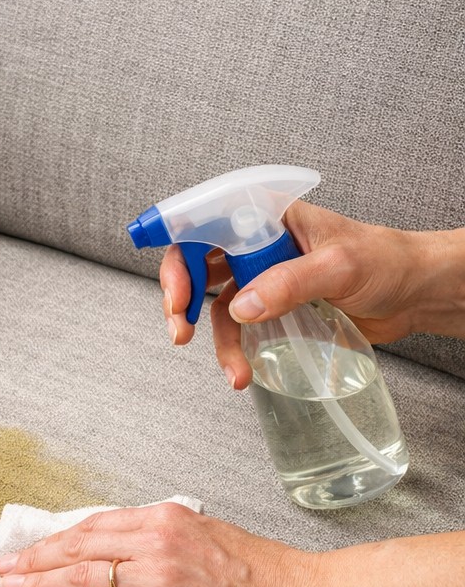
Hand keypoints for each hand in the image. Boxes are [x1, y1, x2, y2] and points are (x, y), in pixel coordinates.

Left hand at [0, 502, 313, 586]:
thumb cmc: (261, 571)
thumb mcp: (205, 533)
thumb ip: (160, 537)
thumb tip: (119, 548)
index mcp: (164, 518)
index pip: (94, 526)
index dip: (55, 540)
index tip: (30, 550)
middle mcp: (155, 543)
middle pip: (79, 548)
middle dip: (35, 560)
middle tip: (4, 569)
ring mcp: (158, 579)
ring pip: (82, 578)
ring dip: (38, 585)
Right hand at [160, 200, 426, 388]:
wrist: (414, 294)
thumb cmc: (386, 262)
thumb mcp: (339, 266)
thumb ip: (290, 282)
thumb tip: (242, 306)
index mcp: (267, 216)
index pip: (206, 223)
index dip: (180, 250)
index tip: (172, 284)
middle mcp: (256, 243)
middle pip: (196, 263)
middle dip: (180, 295)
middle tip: (178, 325)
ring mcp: (261, 276)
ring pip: (215, 303)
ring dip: (211, 337)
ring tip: (230, 369)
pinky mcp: (272, 307)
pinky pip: (239, 326)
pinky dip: (235, 350)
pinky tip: (243, 370)